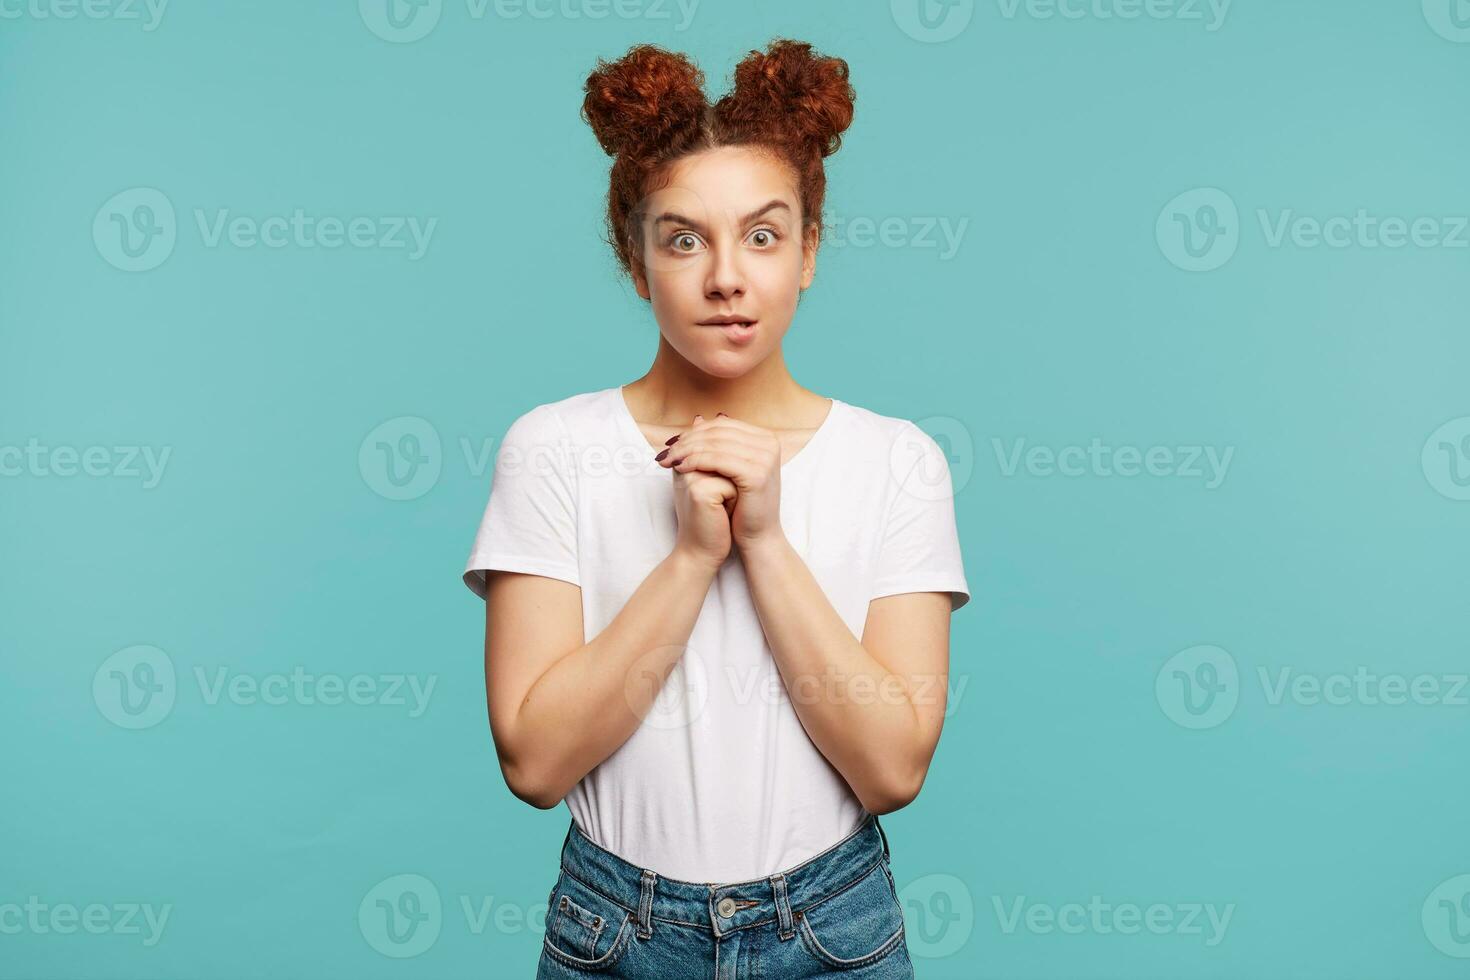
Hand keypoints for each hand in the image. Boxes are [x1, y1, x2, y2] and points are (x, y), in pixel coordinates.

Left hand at [656, 412, 783, 550]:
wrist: (757, 536)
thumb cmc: (741, 504)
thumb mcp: (727, 467)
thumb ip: (714, 443)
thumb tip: (696, 418)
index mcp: (765, 438)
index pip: (722, 425)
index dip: (694, 432)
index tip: (672, 442)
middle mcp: (769, 443)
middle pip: (718, 433)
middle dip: (687, 441)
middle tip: (665, 451)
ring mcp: (765, 457)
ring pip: (715, 445)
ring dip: (687, 451)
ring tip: (669, 460)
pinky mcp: (757, 473)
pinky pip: (718, 460)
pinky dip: (695, 462)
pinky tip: (681, 468)